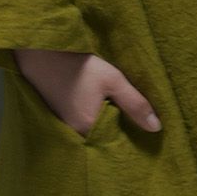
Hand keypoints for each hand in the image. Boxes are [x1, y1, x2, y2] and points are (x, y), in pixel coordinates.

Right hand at [12, 48, 161, 134]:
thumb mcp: (112, 79)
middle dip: (116, 133)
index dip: (129, 138)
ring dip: (102, 126)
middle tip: (129, 120)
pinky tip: (94, 107)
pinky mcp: (57, 118)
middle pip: (102, 140)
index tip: (141, 132)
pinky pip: (79, 126)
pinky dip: (89, 120)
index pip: (116, 144)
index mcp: (90, 128)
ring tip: (113, 113)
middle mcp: (75, 134)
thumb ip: (135, 104)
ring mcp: (64, 127)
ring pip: (91, 133)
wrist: (40, 51)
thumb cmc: (77, 64)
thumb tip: (156, 128)